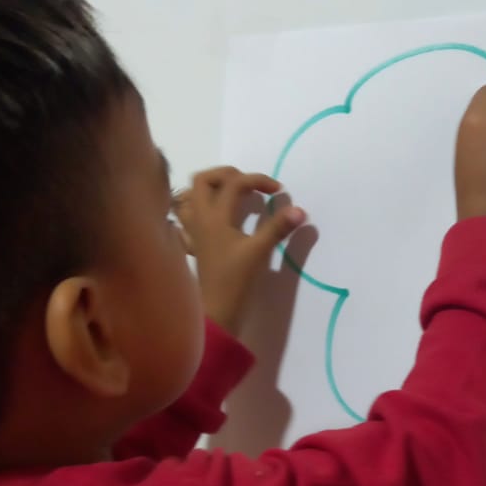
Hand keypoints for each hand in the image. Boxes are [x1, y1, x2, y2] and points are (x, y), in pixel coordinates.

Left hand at [175, 167, 304, 335]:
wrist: (217, 310)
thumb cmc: (237, 281)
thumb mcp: (260, 252)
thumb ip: (278, 228)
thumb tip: (299, 210)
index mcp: (215, 216)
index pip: (234, 183)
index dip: (258, 180)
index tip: (278, 192)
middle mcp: (199, 218)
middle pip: (202, 180)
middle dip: (227, 174)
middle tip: (248, 184)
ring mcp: (193, 231)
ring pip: (188, 197)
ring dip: (208, 189)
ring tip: (229, 195)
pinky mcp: (194, 245)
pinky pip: (185, 220)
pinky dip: (196, 211)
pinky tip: (211, 218)